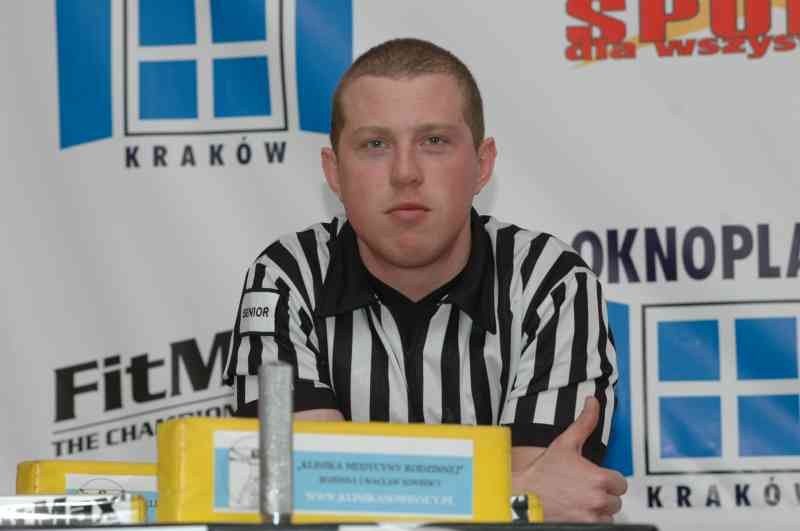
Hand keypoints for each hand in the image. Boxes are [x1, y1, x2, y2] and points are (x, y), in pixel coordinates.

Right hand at [512, 397, 626, 521]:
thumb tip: (593, 402)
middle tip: (583, 488)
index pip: (620, 483)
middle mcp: (598, 500)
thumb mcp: (564, 444)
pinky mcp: (583, 528)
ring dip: (597, 509)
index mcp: (598, 478)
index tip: (594, 478)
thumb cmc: (542, 472)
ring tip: (578, 500)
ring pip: (608, 515)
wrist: (522, 497)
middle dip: (602, 494)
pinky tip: (576, 511)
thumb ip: (584, 423)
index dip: (607, 479)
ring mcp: (591, 517)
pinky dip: (590, 520)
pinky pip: (599, 525)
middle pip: (615, 500)